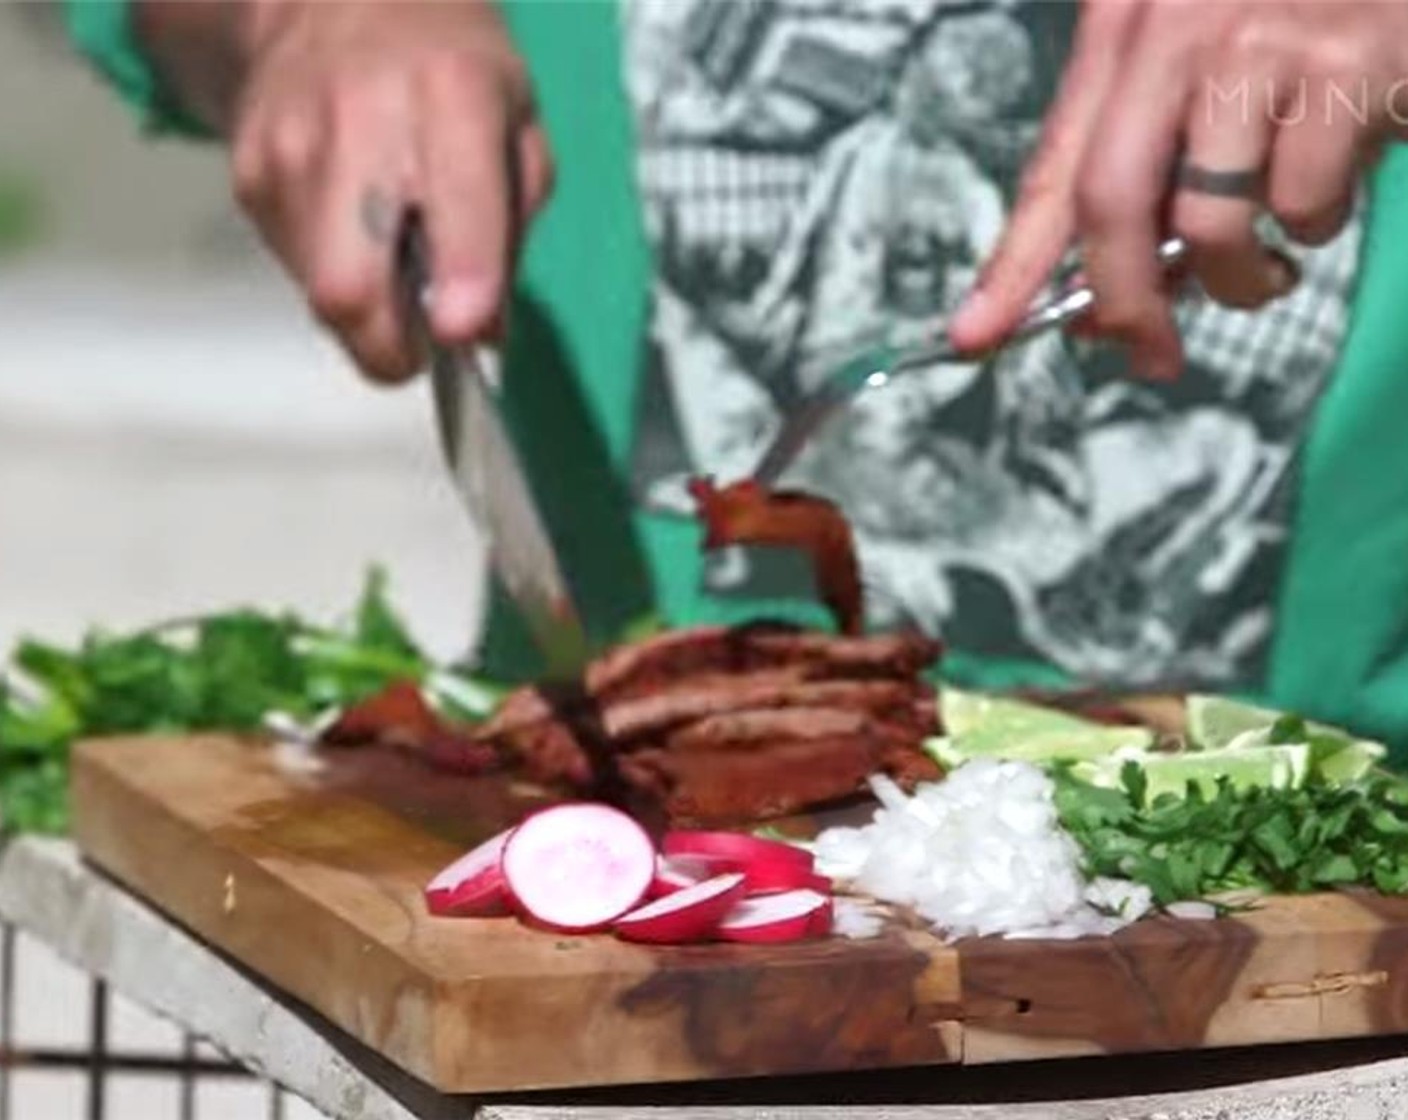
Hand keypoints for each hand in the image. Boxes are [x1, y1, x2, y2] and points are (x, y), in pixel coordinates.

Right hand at [230, 0, 550, 380]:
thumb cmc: (444, 68)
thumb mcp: (517, 125)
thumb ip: (512, 228)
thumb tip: (483, 330)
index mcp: (451, 93)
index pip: (455, 205)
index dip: (462, 281)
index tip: (464, 332)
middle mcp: (360, 119)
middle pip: (352, 287)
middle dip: (394, 345)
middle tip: (425, 341)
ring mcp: (290, 149)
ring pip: (322, 293)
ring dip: (368, 312)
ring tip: (396, 263)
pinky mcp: (248, 175)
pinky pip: (297, 268)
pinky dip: (335, 272)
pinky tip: (356, 230)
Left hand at [948, 0, 1407, 379]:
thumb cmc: (1288, 5)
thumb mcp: (1193, 58)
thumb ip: (1146, 162)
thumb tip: (1110, 299)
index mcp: (1121, 26)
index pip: (1051, 170)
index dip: (1011, 268)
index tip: (975, 336)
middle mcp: (1174, 31)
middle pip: (1110, 205)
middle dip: (1124, 304)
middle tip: (1150, 356)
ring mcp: (1257, 48)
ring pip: (1213, 225)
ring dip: (1240, 277)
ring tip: (1273, 261)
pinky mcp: (1342, 70)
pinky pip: (1305, 203)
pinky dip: (1317, 222)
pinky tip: (1337, 174)